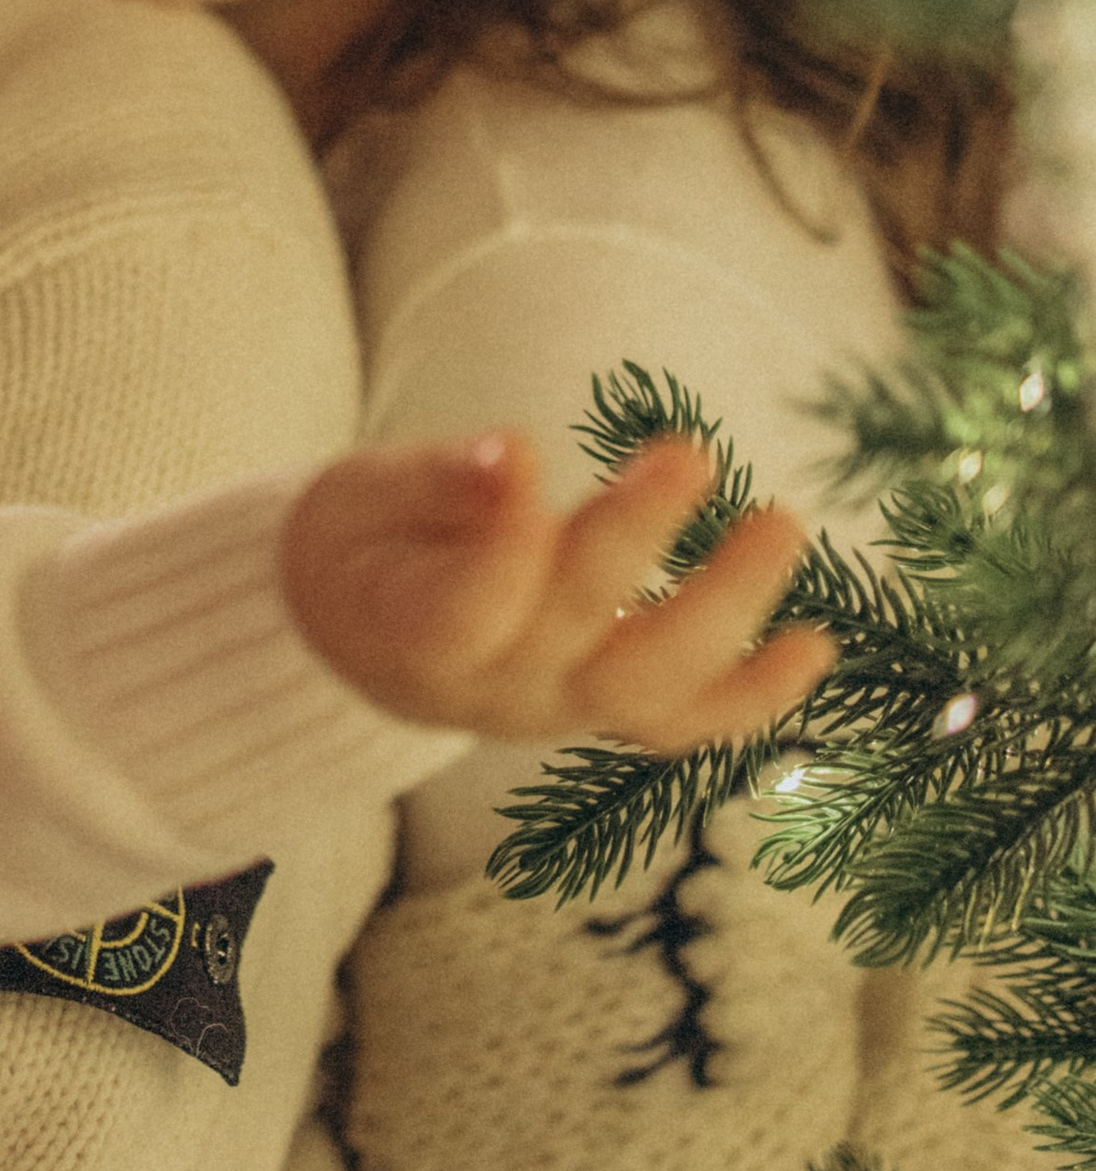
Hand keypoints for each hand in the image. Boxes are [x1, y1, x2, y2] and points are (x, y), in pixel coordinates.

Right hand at [283, 432, 831, 750]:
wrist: (356, 633)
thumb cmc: (362, 543)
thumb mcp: (363, 495)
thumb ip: (433, 484)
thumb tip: (506, 455)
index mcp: (413, 636)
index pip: (466, 607)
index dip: (500, 537)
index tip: (522, 446)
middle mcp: (494, 693)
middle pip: (577, 636)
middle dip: (637, 544)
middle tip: (690, 452)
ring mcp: (558, 712)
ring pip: (650, 692)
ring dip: (728, 613)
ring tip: (779, 526)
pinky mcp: (605, 715)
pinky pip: (684, 724)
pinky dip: (756, 696)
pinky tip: (815, 645)